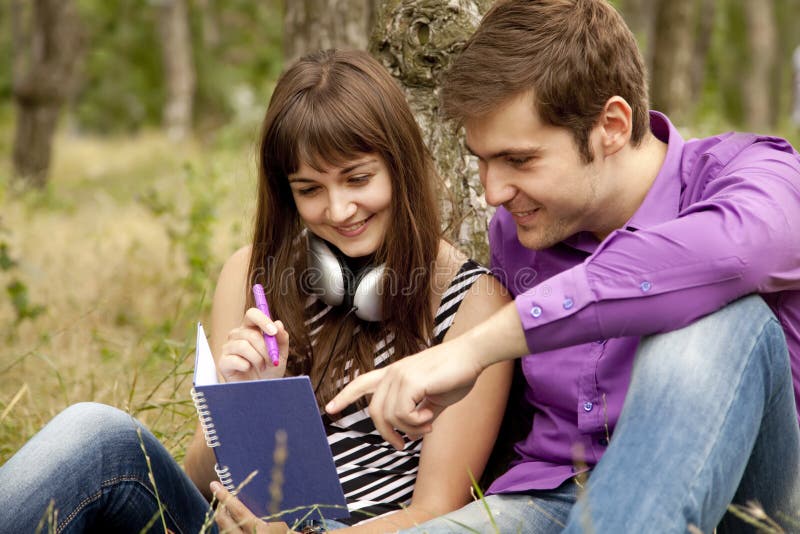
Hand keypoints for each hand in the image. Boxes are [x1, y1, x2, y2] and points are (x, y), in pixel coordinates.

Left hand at [211, 482, 294, 533]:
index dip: (225, 496)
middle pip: (224, 520)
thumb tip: (262, 500)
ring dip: (223, 518)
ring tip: (225, 509)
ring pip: (222, 530)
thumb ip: (275, 517)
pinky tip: (231, 524)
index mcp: (260, 531)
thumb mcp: (287, 528)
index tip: (215, 485)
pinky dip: (227, 529)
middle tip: (219, 495)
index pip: (238, 510)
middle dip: (219, 506)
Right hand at [218, 307, 288, 381]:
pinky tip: (248, 370)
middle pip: (250, 333)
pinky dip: (246, 366)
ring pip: (243, 346)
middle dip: (265, 348)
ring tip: (262, 367)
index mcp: (251, 328)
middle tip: (272, 360)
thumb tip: (278, 324)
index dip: (262, 320)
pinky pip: (234, 359)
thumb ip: (281, 338)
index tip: (273, 332)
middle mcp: (237, 335)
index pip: (252, 314)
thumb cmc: (270, 369)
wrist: (262, 389)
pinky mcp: (223, 362)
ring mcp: (228, 348)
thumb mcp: (281, 354)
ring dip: (257, 358)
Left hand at [325, 338, 484, 449]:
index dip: (345, 396)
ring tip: (428, 424)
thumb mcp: (433, 399)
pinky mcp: (410, 381)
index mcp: (395, 374)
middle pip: (374, 412)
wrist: (471, 356)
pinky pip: (402, 415)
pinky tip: (430, 417)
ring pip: (389, 417)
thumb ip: (418, 413)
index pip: (362, 383)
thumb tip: (410, 433)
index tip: (330, 409)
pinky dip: (416, 423)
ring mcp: (399, 376)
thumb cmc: (455, 374)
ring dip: (409, 429)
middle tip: (403, 443)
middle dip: (387, 433)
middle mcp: (392, 373)